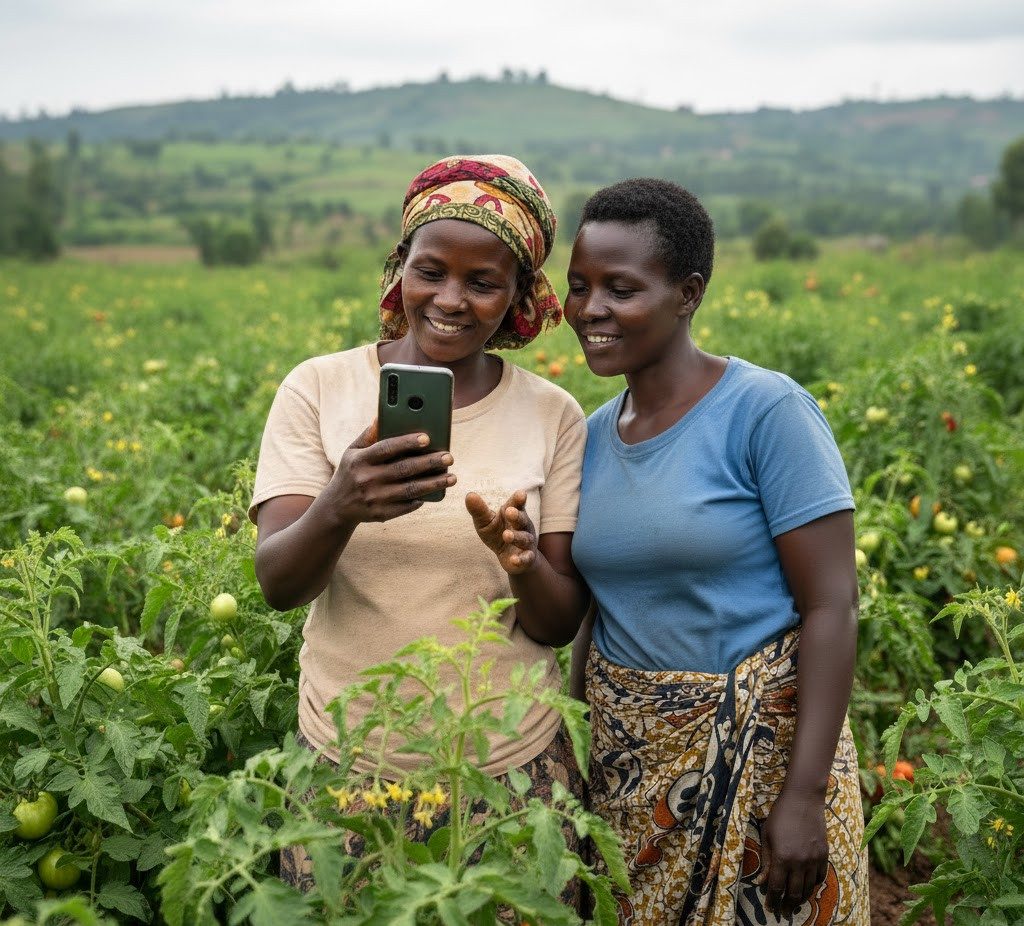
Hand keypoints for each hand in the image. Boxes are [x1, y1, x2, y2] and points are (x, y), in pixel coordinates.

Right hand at [326, 420, 454, 524]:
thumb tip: (381, 416)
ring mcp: (374, 498)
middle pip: (404, 469)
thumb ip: (368, 435)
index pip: (386, 448)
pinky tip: (435, 493)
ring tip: (452, 477)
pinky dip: (421, 499)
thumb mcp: (352, 452)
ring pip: (410, 489)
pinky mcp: (380, 514)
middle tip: (449, 457)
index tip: (427, 438)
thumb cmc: (350, 472)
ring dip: (433, 483)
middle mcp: (367, 479)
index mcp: (360, 460)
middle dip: (429, 463)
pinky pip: (406, 506)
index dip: (407, 443)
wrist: (336, 507)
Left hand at [465, 489, 537, 574]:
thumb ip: (479, 510)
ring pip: (524, 539)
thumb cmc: (497, 534)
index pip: (517, 504)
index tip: (521, 494)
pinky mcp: (527, 558)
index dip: (519, 499)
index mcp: (514, 514)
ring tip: (506, 535)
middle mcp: (523, 526)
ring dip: (516, 537)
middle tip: (509, 512)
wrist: (512, 559)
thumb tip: (469, 495)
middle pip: (522, 520)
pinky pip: (526, 558)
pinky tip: (514, 560)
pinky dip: (521, 559)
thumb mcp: (486, 522)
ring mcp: (527, 542)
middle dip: (517, 516)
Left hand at [758, 787, 828, 917]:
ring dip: (800, 898)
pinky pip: (820, 877)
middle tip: (782, 912)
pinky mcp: (824, 854)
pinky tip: (807, 887)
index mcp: (782, 857)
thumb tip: (761, 882)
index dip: (772, 900)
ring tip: (793, 903)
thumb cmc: (780, 815)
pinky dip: (813, 885)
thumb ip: (765, 860)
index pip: (776, 887)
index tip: (770, 908)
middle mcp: (799, 862)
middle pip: (794, 892)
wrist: (803, 799)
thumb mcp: (767, 836)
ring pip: (808, 888)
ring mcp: (814, 859)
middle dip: (786, 905)